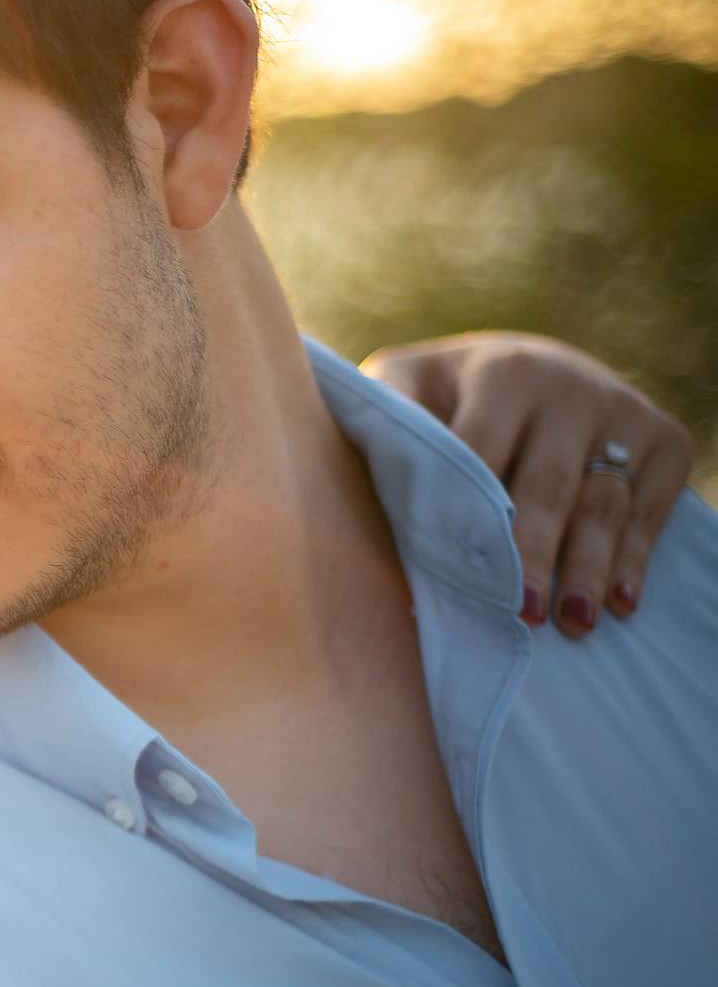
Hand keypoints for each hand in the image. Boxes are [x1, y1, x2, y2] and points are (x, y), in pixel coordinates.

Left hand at [363, 331, 694, 634]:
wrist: (532, 364)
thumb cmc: (445, 396)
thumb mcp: (406, 385)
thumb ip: (383, 417)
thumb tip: (323, 470)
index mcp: (499, 373)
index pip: (476, 457)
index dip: (460, 518)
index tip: (447, 575)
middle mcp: (567, 386)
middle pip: (543, 488)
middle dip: (530, 555)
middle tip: (521, 615)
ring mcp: (619, 411)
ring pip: (603, 503)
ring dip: (588, 567)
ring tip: (573, 622)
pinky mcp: (663, 439)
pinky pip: (652, 507)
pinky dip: (636, 556)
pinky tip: (621, 602)